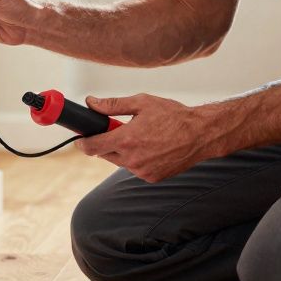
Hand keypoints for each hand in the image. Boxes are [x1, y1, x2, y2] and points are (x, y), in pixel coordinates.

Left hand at [74, 94, 215, 182]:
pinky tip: (152, 147)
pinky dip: (138, 159)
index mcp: (126, 139)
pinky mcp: (152, 178)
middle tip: (118, 130)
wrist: (201, 134)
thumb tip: (91, 103)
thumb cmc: (174, 116)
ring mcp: (142, 171)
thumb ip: (113, 105)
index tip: (80, 138)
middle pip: (104, 154)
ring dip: (123, 151)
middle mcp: (132, 159)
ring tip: (143, 136)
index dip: (82, 142)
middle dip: (106, 143)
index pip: (92, 146)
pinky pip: (136, 168)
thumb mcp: (142, 103)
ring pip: (121, 162)